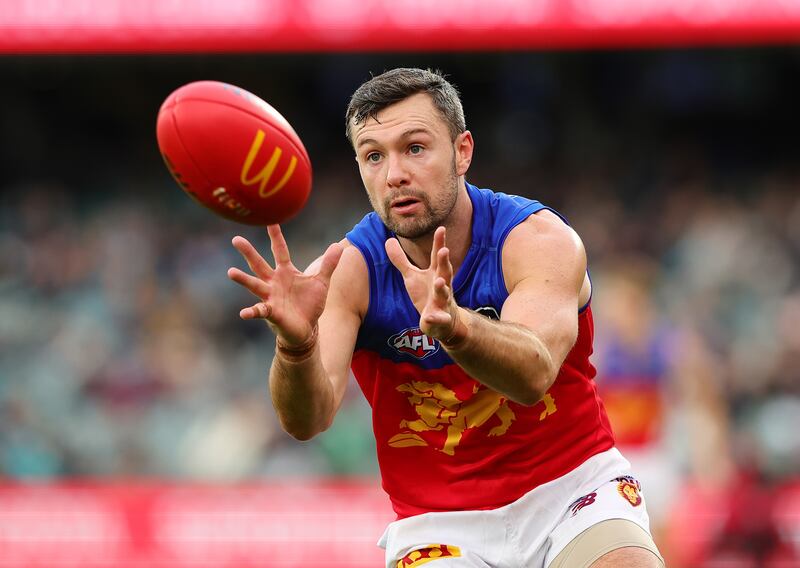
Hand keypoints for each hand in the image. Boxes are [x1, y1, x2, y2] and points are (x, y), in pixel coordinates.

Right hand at [227, 225, 342, 346]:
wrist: (306, 328)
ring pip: (255, 285)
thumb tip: (340, 246)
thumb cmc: (310, 304)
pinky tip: (244, 313)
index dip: (276, 237)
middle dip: (249, 252)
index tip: (271, 220)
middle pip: (259, 264)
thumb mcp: (321, 282)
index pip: (280, 251)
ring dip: (243, 279)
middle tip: (236, 239)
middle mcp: (274, 282)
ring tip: (231, 272)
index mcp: (286, 272)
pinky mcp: (272, 313)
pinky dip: (252, 312)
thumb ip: (329, 264)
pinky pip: (260, 311)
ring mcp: (271, 297)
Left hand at [385, 226, 459, 340]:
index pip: (436, 256)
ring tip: (438, 281)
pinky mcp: (440, 318)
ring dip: (441, 288)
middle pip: (445, 271)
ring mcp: (442, 302)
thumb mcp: (412, 276)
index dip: (439, 243)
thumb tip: (388, 240)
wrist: (443, 321)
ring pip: (444, 294)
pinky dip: (436, 318)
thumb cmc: (427, 294)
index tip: (441, 229)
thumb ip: (401, 261)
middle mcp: (442, 285)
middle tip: (443, 250)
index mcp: (435, 273)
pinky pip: (440, 318)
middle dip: (444, 261)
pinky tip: (429, 317)